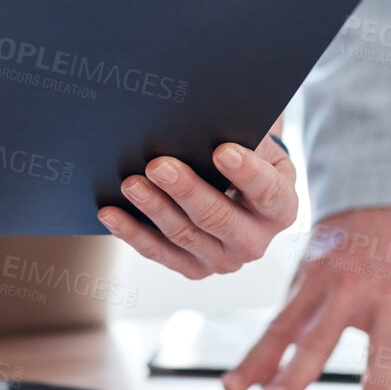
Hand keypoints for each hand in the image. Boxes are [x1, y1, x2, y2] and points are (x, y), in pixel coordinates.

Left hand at [97, 136, 297, 276]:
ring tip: (130, 183)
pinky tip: (110, 213)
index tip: (222, 150)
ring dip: (153, 208)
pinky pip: (158, 252)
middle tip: (158, 165)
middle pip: (219, 218)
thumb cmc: (246, 157)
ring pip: (184, 236)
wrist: (236, 189)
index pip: (267, 192)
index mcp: (281, 207)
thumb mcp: (255, 143)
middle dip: (186, 190)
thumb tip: (200, 120)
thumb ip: (239, 134)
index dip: (247, 173)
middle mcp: (256, 241)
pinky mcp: (193, 269)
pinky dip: (132, 232)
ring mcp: (223, 260)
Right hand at [223, 207, 390, 389]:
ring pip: (282, 328)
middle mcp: (348, 289)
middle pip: (317, 337)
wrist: (378, 194)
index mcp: (390, 294)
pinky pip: (275, 319)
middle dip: (295, 373)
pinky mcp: (296, 281)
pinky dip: (258, 349)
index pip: (386, 344)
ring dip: (258, 363)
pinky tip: (241, 374)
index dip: (380, 378)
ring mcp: (316, 283)